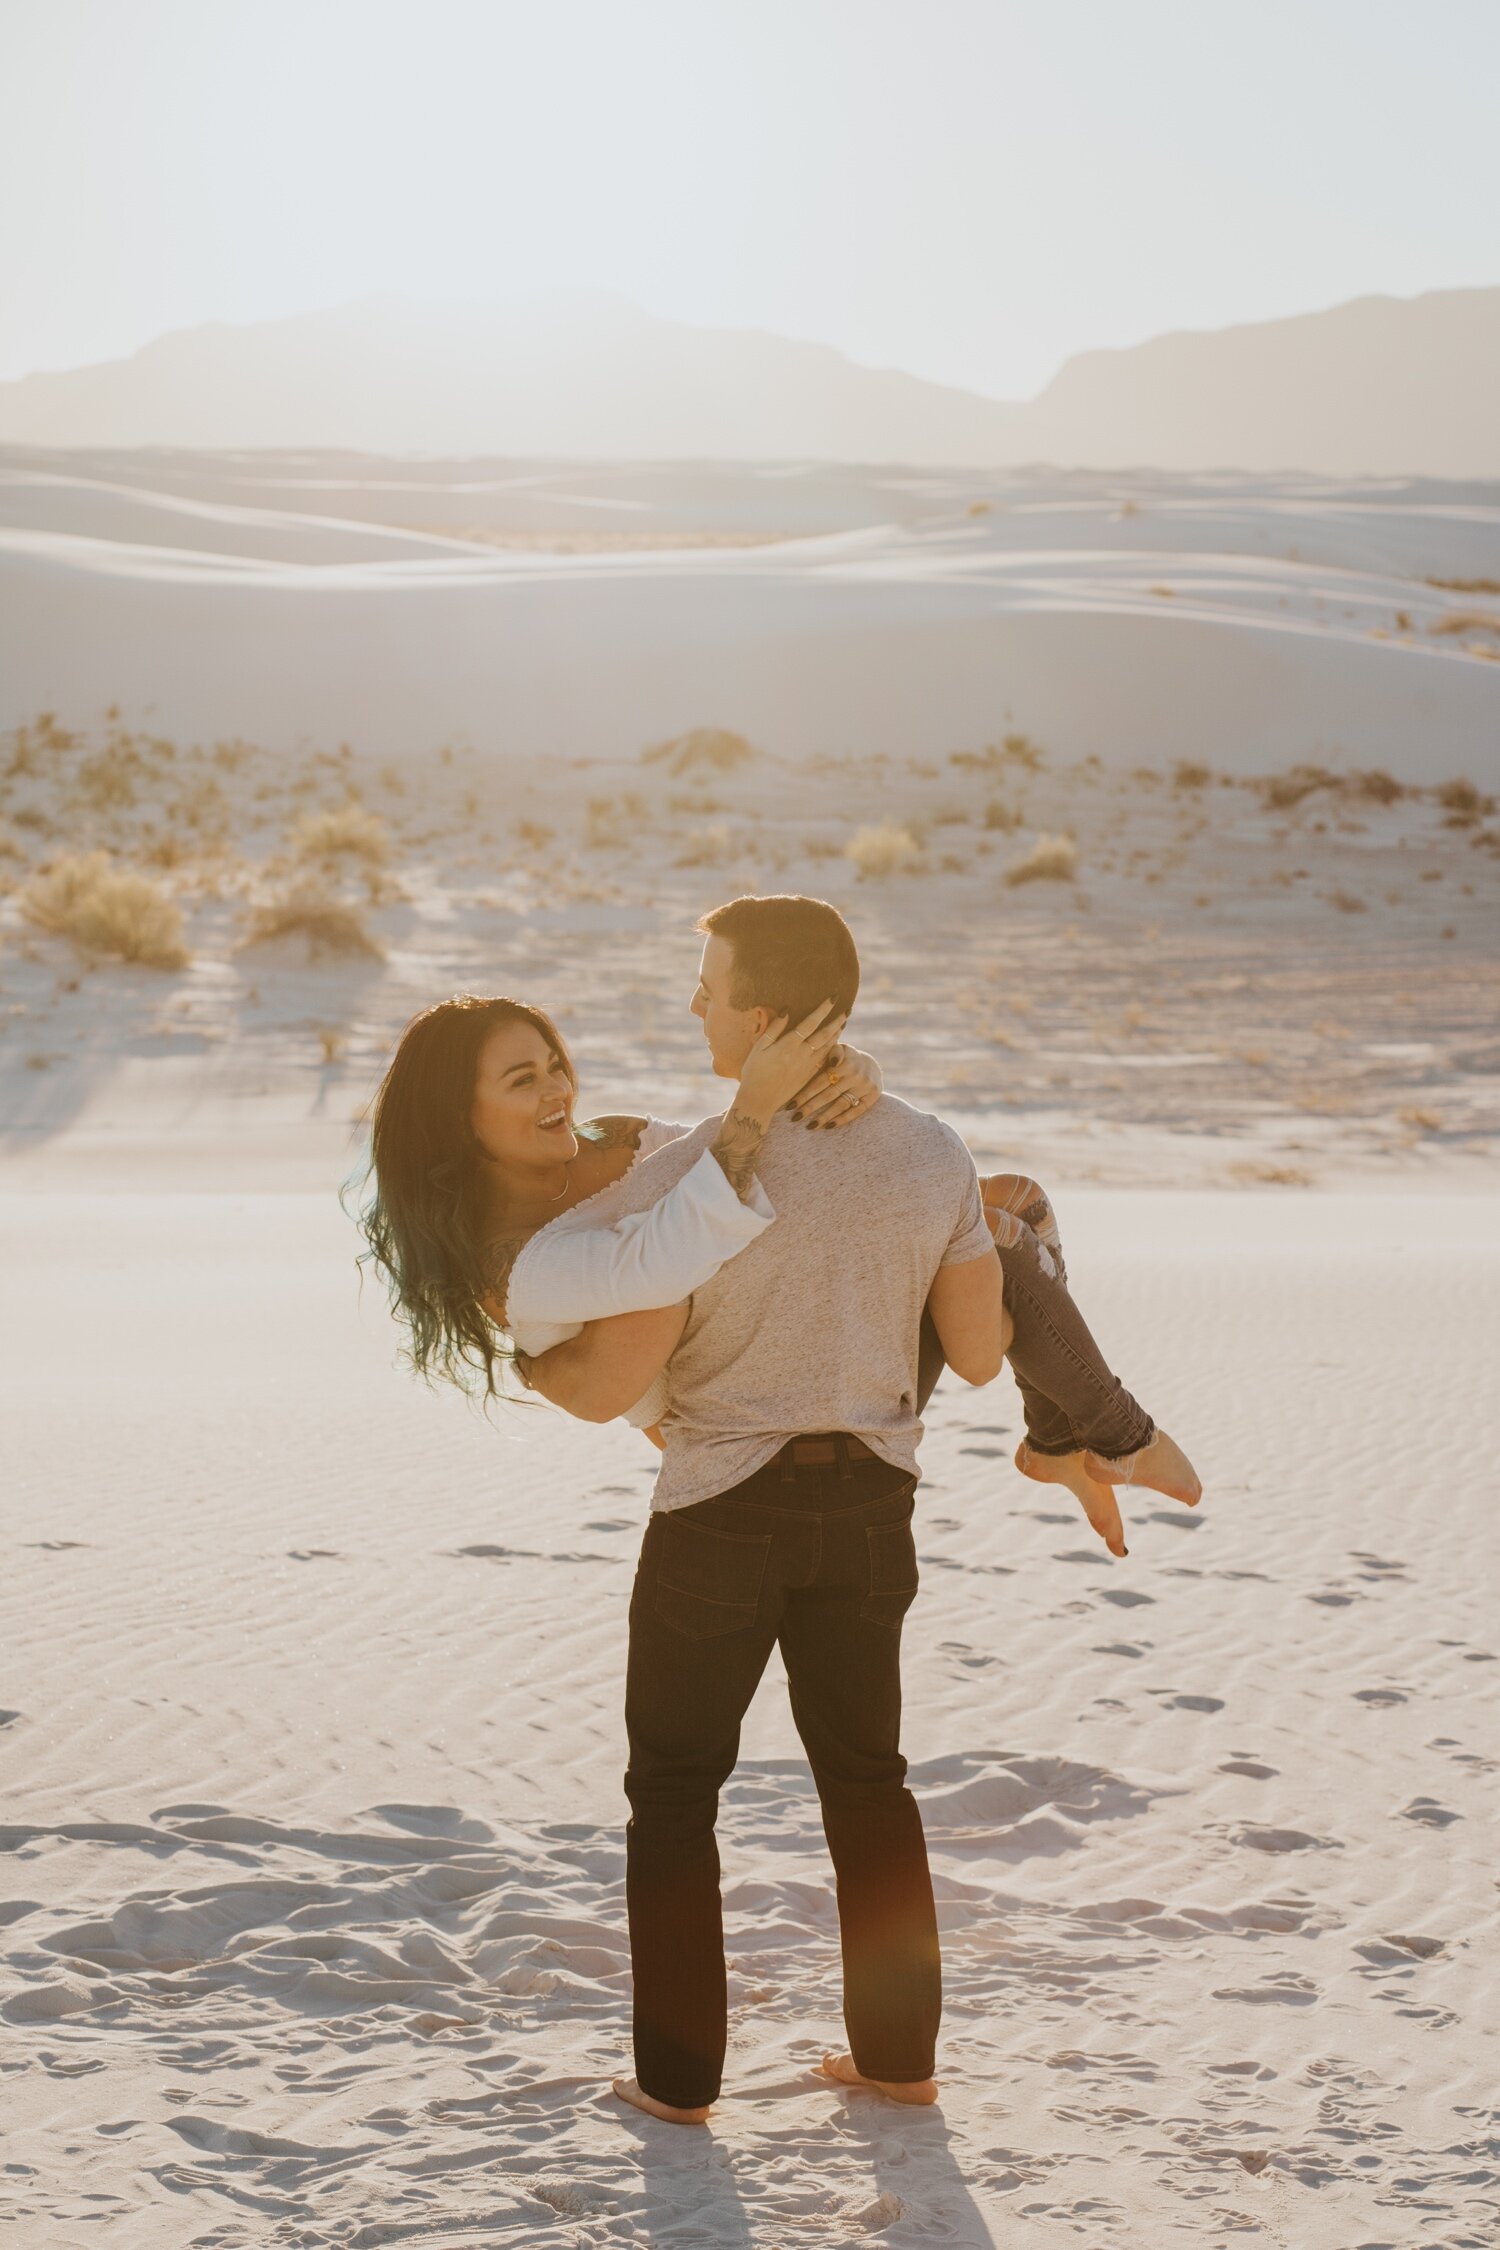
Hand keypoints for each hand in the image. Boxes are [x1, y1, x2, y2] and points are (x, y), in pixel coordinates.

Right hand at [736, 1001, 846, 1123]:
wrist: (759, 1100)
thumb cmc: (754, 1072)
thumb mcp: (759, 1048)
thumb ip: (774, 1029)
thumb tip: (786, 1010)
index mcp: (789, 1045)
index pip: (811, 1022)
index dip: (823, 1009)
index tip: (833, 998)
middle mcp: (802, 1054)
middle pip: (825, 1034)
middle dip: (837, 1020)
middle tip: (848, 1010)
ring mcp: (807, 1066)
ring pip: (827, 1047)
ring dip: (837, 1033)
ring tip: (843, 1022)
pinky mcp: (809, 1076)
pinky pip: (825, 1059)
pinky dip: (832, 1049)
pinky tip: (835, 1043)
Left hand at [791, 1041, 880, 1129]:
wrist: (871, 1064)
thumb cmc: (845, 1058)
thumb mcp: (840, 1049)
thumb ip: (833, 1052)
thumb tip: (833, 1061)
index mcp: (844, 1063)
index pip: (820, 1082)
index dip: (805, 1094)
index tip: (790, 1106)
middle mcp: (855, 1075)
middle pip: (829, 1095)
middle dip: (810, 1107)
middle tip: (795, 1118)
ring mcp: (865, 1087)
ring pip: (841, 1105)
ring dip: (824, 1117)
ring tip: (810, 1126)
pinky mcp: (872, 1097)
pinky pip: (856, 1111)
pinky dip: (842, 1120)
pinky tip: (828, 1126)